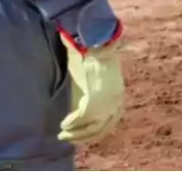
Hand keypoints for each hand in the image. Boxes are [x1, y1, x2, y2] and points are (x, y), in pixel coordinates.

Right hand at [58, 27, 125, 143]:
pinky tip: (63, 123)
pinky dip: (71, 123)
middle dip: (82, 136)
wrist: (96, 44)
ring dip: (75, 133)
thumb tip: (82, 105)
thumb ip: (92, 94)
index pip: (110, 123)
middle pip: (100, 129)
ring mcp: (106, 104)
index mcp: (118, 98)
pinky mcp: (93, 101)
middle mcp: (115, 103)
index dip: (96, 132)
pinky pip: (80, 119)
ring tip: (63, 133)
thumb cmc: (94, 59)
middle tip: (67, 137)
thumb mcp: (97, 80)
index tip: (83, 135)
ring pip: (90, 128)